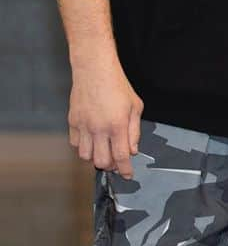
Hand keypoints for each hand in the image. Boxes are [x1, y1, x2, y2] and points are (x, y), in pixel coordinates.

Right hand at [68, 60, 142, 178]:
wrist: (95, 70)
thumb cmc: (117, 85)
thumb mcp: (136, 106)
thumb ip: (135, 131)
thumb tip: (133, 150)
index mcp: (118, 125)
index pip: (121, 156)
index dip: (125, 170)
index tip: (128, 175)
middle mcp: (99, 128)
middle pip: (101, 161)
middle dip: (110, 166)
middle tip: (116, 162)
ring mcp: (84, 126)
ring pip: (85, 156)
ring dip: (95, 157)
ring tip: (104, 150)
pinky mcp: (73, 122)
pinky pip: (75, 144)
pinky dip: (83, 147)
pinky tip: (92, 141)